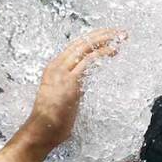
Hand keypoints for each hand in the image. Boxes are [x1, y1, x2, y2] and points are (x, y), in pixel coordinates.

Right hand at [19, 28, 124, 153]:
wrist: (41, 129)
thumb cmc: (51, 120)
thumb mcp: (62, 98)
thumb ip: (72, 90)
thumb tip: (81, 90)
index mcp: (54, 68)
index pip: (76, 47)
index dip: (93, 39)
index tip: (107, 36)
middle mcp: (57, 65)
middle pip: (82, 42)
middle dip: (102, 34)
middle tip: (118, 32)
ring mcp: (63, 72)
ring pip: (86, 47)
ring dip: (106, 39)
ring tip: (121, 37)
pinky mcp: (71, 80)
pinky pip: (89, 61)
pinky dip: (102, 52)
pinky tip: (113, 50)